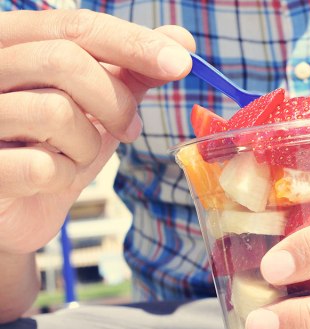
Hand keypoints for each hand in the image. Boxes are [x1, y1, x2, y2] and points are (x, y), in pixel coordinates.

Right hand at [0, 10, 194, 253]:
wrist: (12, 210)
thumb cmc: (52, 149)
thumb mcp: (94, 107)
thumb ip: (130, 73)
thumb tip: (180, 40)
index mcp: (12, 43)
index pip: (77, 26)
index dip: (134, 43)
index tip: (182, 63)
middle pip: (65, 61)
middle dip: (114, 102)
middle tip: (129, 130)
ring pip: (55, 111)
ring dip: (87, 144)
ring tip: (76, 155)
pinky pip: (39, 165)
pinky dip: (62, 176)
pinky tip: (49, 180)